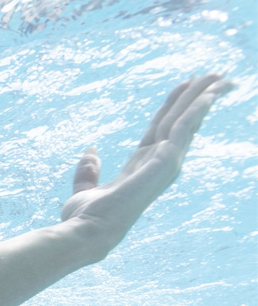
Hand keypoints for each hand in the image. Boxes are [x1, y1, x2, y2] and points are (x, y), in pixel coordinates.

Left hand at [60, 74, 231, 250]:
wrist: (88, 230)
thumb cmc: (86, 218)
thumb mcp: (84, 190)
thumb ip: (88, 171)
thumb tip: (91, 151)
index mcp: (142, 166)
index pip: (162, 129)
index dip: (173, 107)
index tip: (185, 85)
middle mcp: (159, 164)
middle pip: (181, 122)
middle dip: (197, 97)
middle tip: (217, 74)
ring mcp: (166, 163)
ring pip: (188, 121)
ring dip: (204, 97)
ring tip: (220, 76)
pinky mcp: (166, 161)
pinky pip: (184, 127)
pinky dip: (197, 110)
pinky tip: (207, 94)